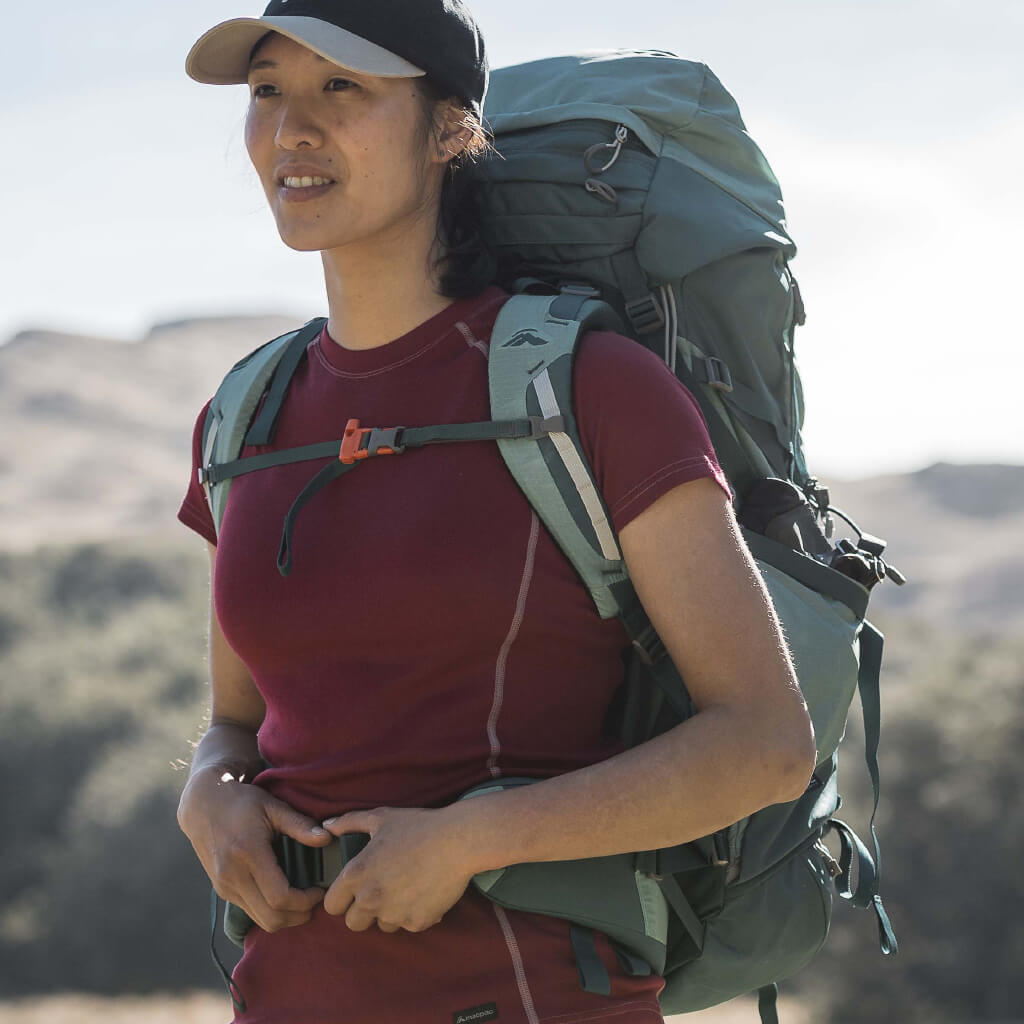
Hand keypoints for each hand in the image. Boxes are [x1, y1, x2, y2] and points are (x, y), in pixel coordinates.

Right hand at [178, 767, 332, 932]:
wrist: (202, 806)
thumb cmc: (240, 802)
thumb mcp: (272, 807)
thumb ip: (300, 825)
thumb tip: (327, 838)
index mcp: (248, 854)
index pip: (279, 897)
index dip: (305, 901)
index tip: (319, 890)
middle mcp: (233, 876)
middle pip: (271, 918)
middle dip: (298, 916)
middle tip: (315, 900)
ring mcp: (225, 886)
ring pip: (260, 920)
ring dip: (285, 917)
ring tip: (302, 899)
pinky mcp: (222, 890)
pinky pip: (250, 911)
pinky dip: (270, 910)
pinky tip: (282, 894)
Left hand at [321, 805, 477, 933]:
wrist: (458, 841)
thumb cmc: (418, 826)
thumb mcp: (381, 817)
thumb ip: (349, 822)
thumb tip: (327, 825)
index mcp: (356, 875)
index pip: (331, 905)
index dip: (341, 898)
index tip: (353, 891)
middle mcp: (370, 898)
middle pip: (353, 923)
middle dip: (363, 911)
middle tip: (381, 891)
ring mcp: (393, 913)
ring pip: (382, 926)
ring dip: (389, 913)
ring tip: (406, 888)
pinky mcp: (416, 923)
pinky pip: (408, 925)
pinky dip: (414, 913)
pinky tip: (424, 892)